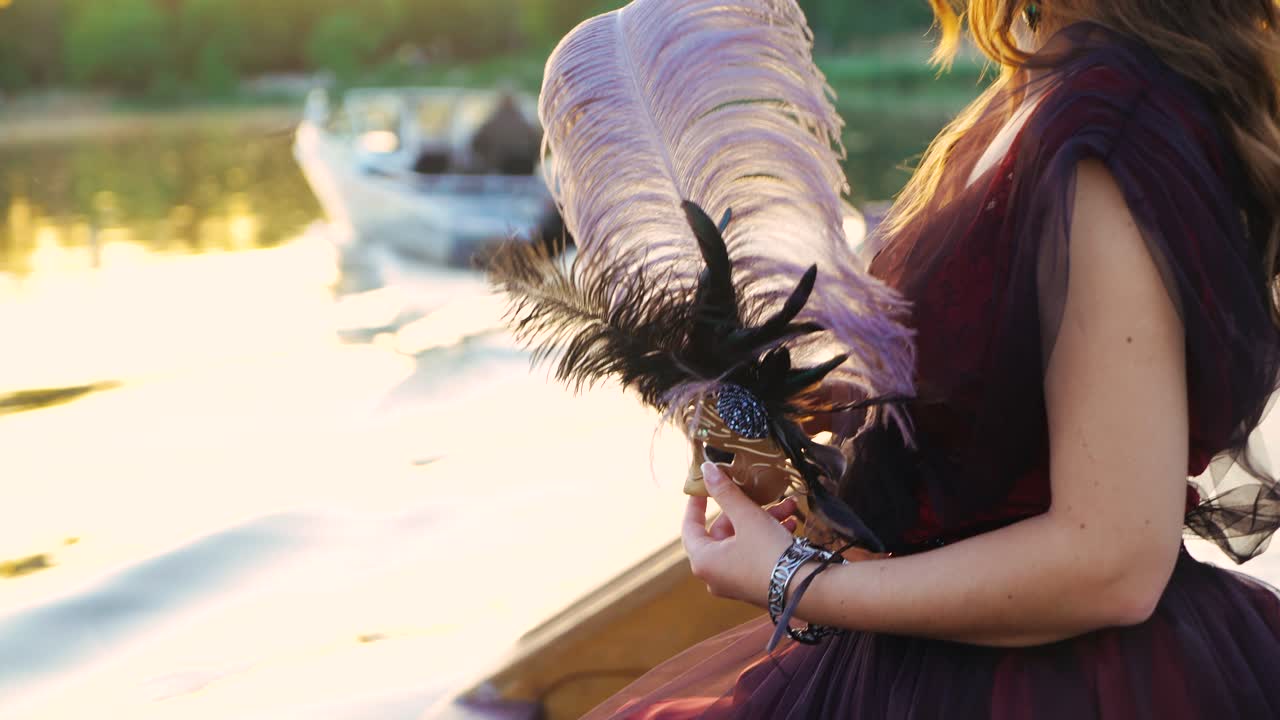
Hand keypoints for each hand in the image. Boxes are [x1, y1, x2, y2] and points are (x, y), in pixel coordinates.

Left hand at [682, 462, 798, 606]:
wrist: (806, 590)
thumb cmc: (769, 553)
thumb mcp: (747, 517)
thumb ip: (725, 492)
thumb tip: (706, 469)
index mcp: (704, 560)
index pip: (690, 526)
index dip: (696, 504)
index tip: (704, 486)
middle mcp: (714, 576)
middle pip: (722, 532)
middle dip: (746, 509)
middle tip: (762, 495)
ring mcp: (734, 583)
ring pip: (743, 541)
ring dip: (764, 520)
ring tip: (789, 507)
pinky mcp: (754, 586)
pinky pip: (754, 555)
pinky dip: (768, 538)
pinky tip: (791, 526)